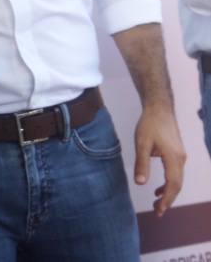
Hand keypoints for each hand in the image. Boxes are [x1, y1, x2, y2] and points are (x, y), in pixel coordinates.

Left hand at [134, 102, 185, 216]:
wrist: (159, 108)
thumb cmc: (149, 124)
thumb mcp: (141, 143)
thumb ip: (141, 163)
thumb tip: (140, 183)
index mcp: (173, 158)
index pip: (172, 184)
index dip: (166, 199)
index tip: (159, 210)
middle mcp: (181, 159)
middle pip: (177, 184)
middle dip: (168, 199)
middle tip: (157, 212)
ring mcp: (180, 156)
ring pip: (177, 179)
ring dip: (168, 192)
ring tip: (156, 202)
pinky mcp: (177, 153)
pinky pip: (175, 173)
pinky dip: (168, 182)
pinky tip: (157, 187)